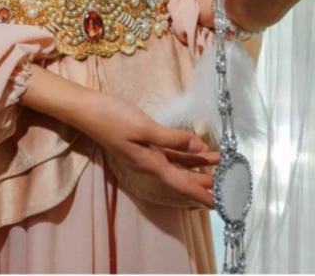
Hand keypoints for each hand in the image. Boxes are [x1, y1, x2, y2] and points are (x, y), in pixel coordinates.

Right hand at [76, 92, 219, 208]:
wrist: (87, 110)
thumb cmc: (112, 117)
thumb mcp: (143, 127)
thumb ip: (171, 139)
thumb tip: (197, 148)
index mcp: (150, 163)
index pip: (181, 183)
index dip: (201, 193)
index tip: (219, 203)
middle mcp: (149, 163)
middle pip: (181, 176)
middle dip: (204, 180)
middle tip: (227, 182)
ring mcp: (145, 154)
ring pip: (177, 164)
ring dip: (197, 164)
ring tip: (219, 162)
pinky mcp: (143, 143)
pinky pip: (168, 153)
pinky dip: (184, 153)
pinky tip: (194, 149)